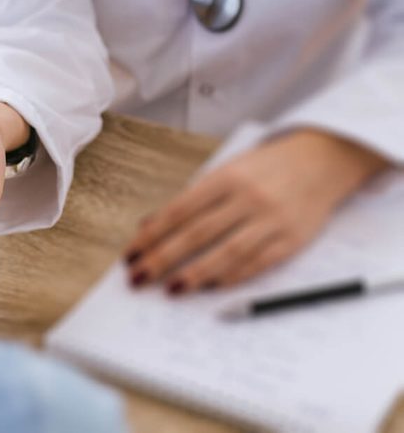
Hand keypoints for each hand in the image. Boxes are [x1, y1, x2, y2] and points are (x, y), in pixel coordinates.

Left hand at [125, 129, 388, 293]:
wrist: (321, 160)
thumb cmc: (263, 168)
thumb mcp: (225, 172)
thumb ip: (190, 200)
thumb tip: (148, 225)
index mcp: (225, 178)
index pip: (178, 211)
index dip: (151, 235)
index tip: (130, 254)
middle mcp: (247, 198)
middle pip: (196, 234)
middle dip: (162, 258)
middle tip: (138, 278)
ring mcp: (271, 219)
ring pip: (226, 252)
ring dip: (195, 275)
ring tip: (171, 290)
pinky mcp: (292, 239)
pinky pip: (257, 263)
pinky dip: (231, 277)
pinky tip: (210, 287)